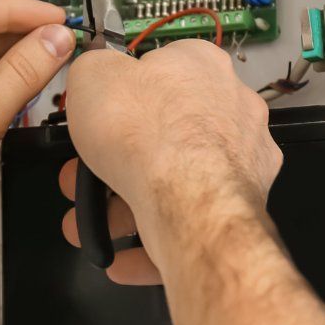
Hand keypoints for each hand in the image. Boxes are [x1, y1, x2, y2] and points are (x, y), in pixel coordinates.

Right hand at [60, 39, 281, 283]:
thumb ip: (94, 69)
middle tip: (84, 176)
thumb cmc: (150, 133)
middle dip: (115, 162)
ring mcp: (241, 161)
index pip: (161, 71)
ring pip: (175, 183)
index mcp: (202, 67)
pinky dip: (153, 242)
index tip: (98, 117)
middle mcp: (231, 110)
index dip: (121, 97)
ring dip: (125, 207)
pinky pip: (189, 224)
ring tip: (93, 225)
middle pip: (164, 134)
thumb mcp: (94, 75)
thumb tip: (95, 72)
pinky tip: (122, 258)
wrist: (188, 200)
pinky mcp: (238, 208)